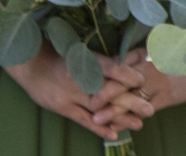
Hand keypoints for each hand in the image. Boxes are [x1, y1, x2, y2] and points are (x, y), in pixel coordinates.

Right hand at [3, 43, 141, 140]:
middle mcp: (81, 79)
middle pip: (110, 93)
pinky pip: (83, 120)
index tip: (143, 80)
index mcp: (89, 61)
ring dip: (119, 117)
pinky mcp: (62, 107)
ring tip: (138, 124)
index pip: (113, 68)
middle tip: (150, 110)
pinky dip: (98, 127)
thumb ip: (111, 56)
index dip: (130, 75)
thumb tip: (142, 52)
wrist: (34, 65)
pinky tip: (112, 133)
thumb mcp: (86, 51)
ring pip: (99, 109)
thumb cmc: (65, 55)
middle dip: (131, 102)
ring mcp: (71, 95)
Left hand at [85, 46, 185, 128]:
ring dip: (113, 110)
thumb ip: (135, 58)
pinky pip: (144, 109)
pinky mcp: (166, 96)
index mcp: (143, 56)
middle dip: (104, 94)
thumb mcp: (153, 51)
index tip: (84, 82)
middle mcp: (148, 69)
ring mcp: (157, 83)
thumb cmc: (173, 56)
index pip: (118, 66)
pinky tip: (118, 126)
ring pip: (131, 98)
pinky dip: (130, 118)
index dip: (100, 75)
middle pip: (122, 82)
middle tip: (88, 104)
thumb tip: (111, 64)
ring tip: (97, 120)